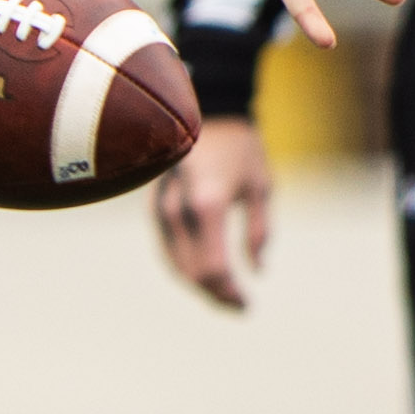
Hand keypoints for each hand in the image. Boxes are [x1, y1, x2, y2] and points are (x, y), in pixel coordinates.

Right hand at [151, 116, 274, 310]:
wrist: (204, 107)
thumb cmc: (239, 145)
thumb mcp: (261, 186)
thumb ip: (258, 232)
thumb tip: (258, 271)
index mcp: (208, 203)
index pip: (213, 268)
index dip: (229, 294)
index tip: (247, 305)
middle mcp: (178, 209)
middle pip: (193, 272)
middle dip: (217, 295)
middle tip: (240, 306)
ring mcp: (161, 207)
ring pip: (176, 264)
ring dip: (200, 285)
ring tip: (225, 294)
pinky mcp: (154, 205)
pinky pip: (167, 248)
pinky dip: (185, 268)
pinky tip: (204, 275)